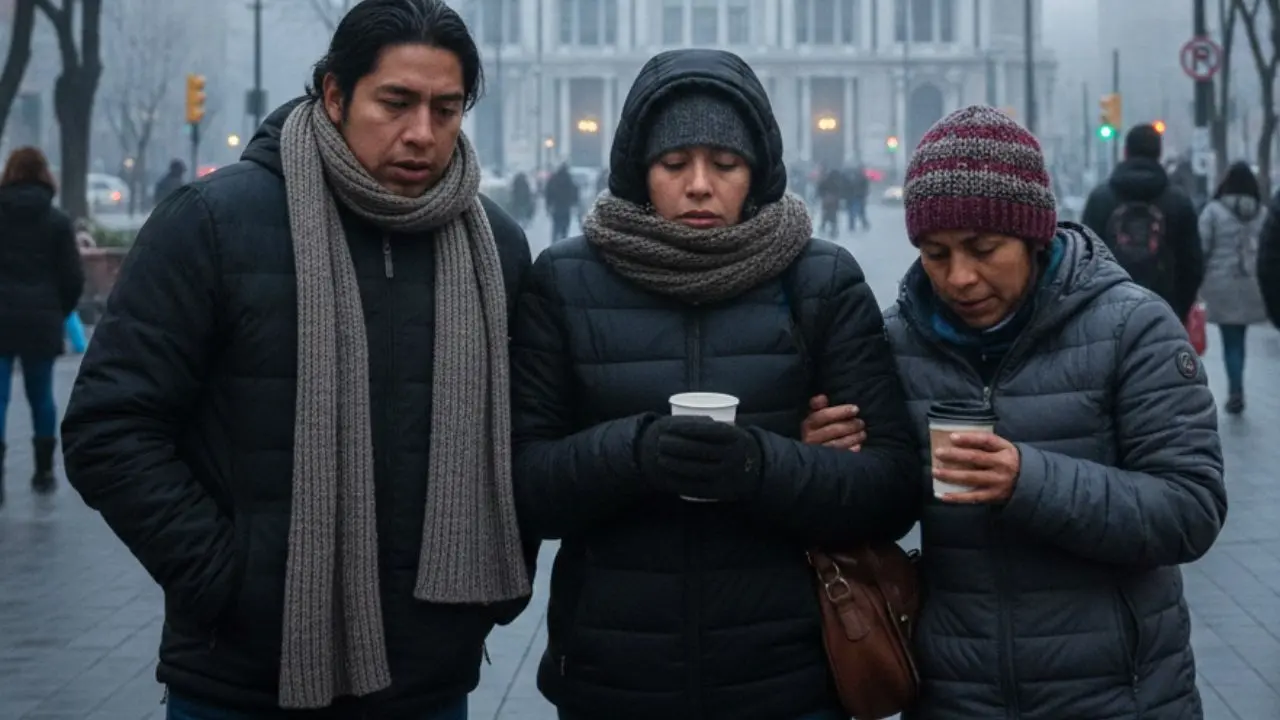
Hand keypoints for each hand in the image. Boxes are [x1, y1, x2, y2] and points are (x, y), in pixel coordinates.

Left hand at [638, 415, 761, 501]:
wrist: (761, 472)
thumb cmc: (738, 446)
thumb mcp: (734, 432)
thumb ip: (714, 428)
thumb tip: (682, 421)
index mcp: (736, 437)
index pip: (708, 429)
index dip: (686, 427)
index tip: (668, 426)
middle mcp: (733, 455)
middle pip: (699, 449)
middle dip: (675, 445)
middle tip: (659, 441)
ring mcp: (727, 474)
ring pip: (696, 469)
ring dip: (674, 463)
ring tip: (661, 457)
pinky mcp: (722, 491)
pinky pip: (698, 487)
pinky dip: (681, 482)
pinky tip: (668, 477)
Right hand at [800, 394, 865, 450]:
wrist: (813, 455)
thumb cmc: (818, 430)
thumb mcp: (815, 417)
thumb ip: (818, 406)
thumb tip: (822, 397)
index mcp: (807, 425)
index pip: (823, 415)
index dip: (840, 411)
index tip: (856, 409)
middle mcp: (810, 439)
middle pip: (833, 429)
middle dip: (851, 425)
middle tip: (861, 422)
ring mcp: (819, 452)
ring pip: (839, 443)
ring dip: (854, 437)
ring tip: (862, 433)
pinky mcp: (827, 463)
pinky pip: (843, 455)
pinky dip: (852, 450)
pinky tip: (858, 445)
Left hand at [932, 433, 1020, 503]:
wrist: (1028, 482)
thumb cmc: (1008, 460)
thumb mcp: (1004, 447)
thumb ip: (986, 442)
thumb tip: (957, 438)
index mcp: (1004, 450)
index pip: (986, 440)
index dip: (969, 438)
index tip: (952, 437)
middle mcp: (1001, 465)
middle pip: (975, 458)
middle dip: (955, 455)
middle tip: (938, 453)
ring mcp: (997, 482)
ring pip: (971, 478)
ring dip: (951, 475)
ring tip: (935, 472)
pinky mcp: (993, 496)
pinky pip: (973, 497)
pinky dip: (957, 497)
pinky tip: (943, 496)